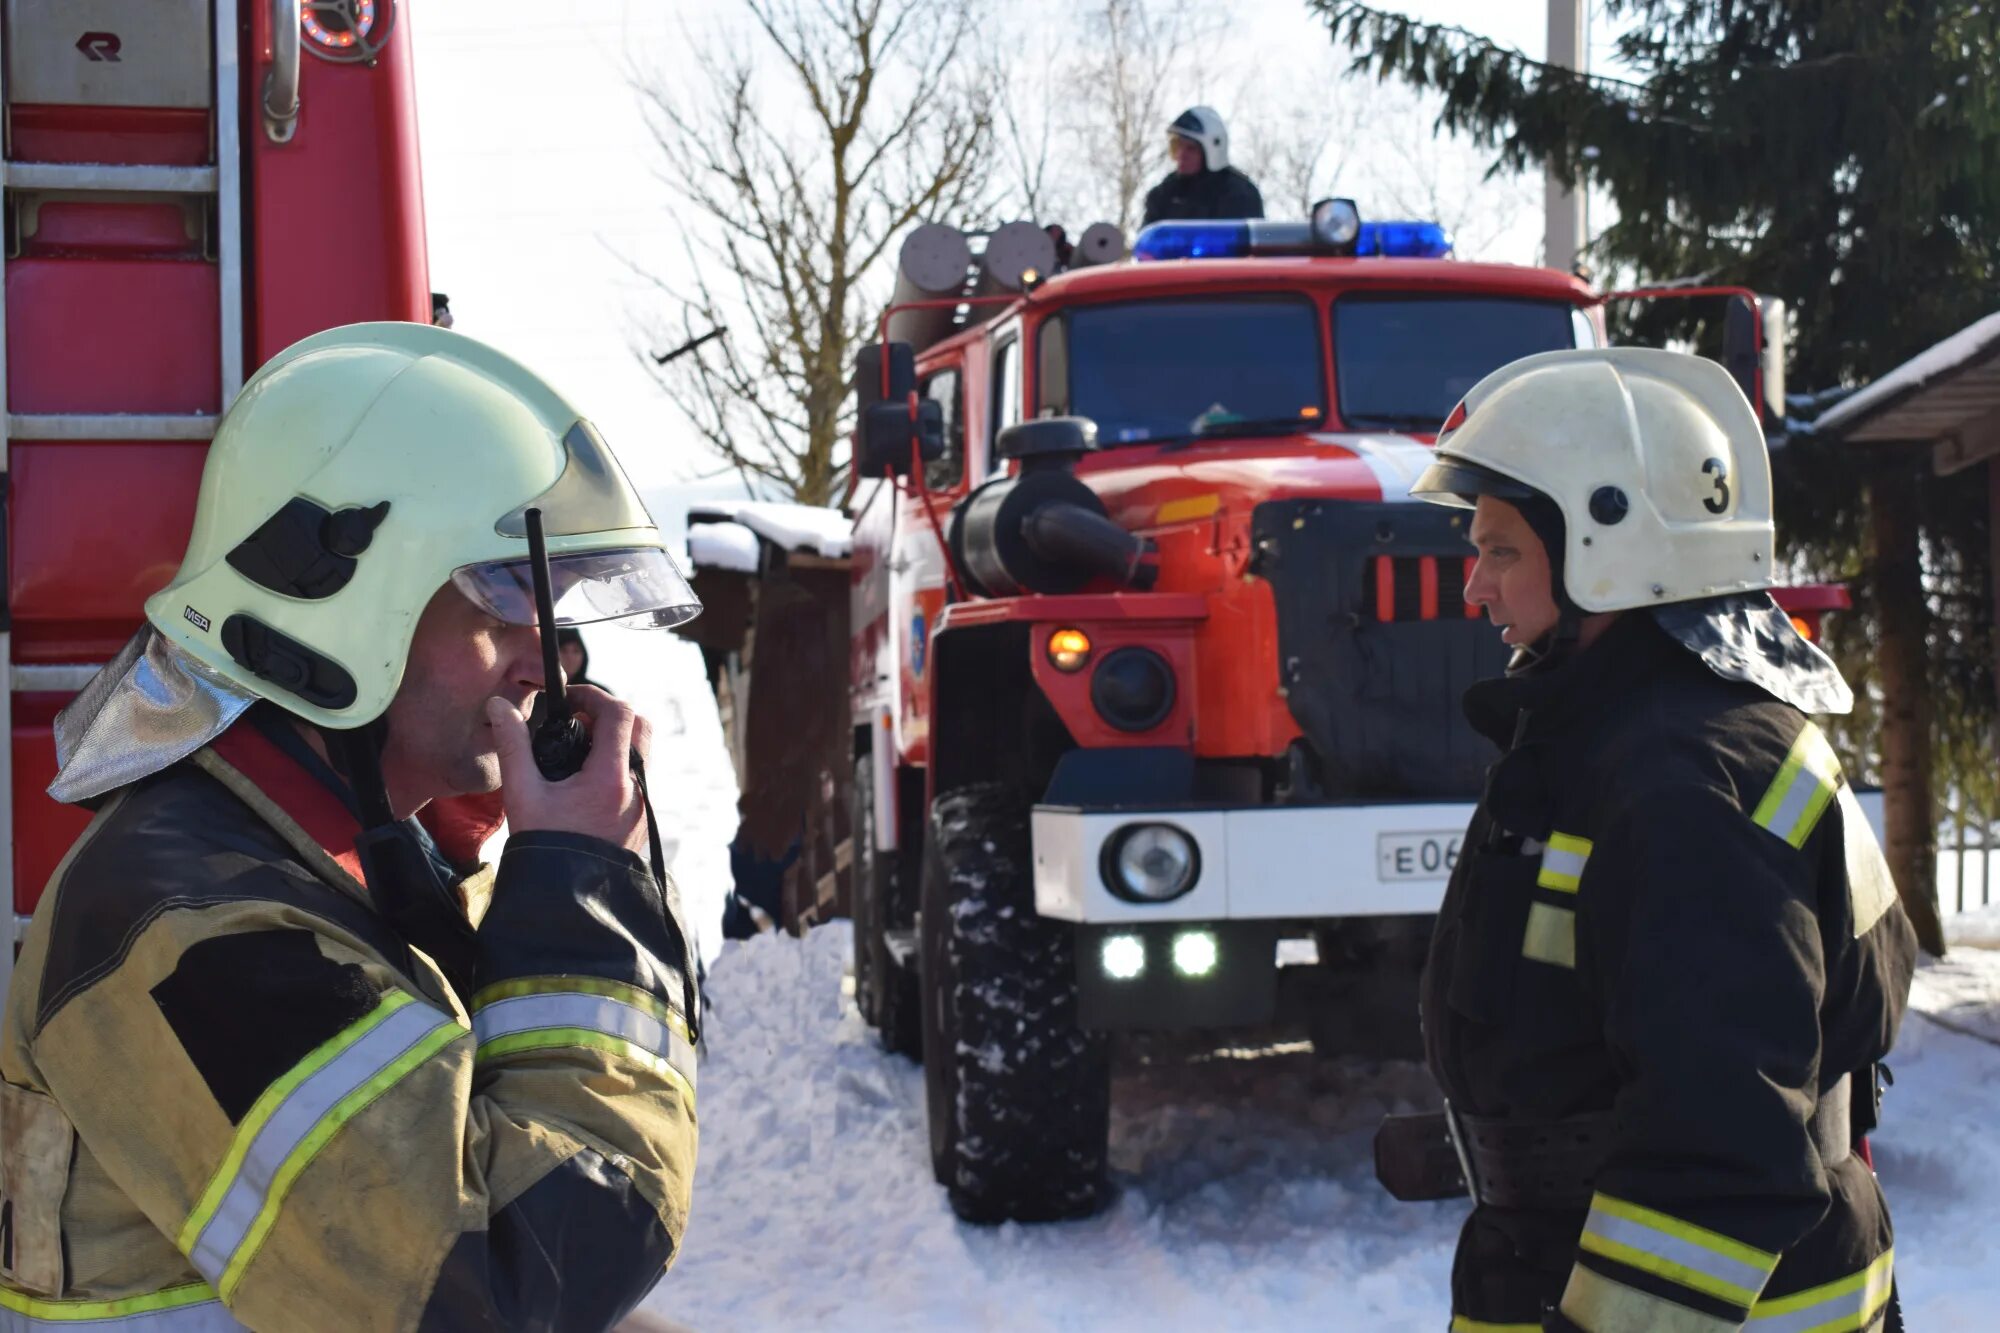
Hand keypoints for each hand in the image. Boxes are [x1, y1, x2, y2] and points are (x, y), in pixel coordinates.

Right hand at [486, 685, 652, 855]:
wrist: (566, 902)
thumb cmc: (543, 847)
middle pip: (640, 726)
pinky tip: (583, 779)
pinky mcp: (642, 818)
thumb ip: (513, 745)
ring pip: (641, 751)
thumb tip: (499, 705)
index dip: (593, 696)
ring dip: (612, 740)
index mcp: (611, 778)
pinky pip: (638, 776)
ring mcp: (644, 804)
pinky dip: (616, 764)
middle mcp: (638, 788)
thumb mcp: (523, 794)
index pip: (619, 713)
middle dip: (608, 714)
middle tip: (575, 723)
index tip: (568, 701)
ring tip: (575, 752)